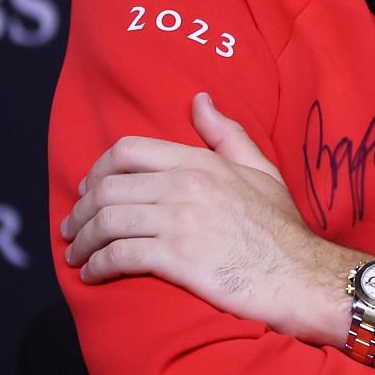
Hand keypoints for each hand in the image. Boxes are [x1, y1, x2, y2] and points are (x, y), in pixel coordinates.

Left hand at [62, 93, 357, 347]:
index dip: (98, 170)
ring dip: (82, 241)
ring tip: (77, 255)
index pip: (128, 151)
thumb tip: (199, 100)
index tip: (90, 190)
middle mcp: (186, 186)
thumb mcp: (261, 171)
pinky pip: (119, 255)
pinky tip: (93, 274)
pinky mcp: (177, 258)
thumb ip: (227, 135)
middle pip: (108, 189)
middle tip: (73, 229)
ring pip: (107, 222)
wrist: (301, 274)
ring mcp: (181, 221)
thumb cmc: (282, 229)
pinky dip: (97, 266)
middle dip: (81, 211)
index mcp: (201, 163)